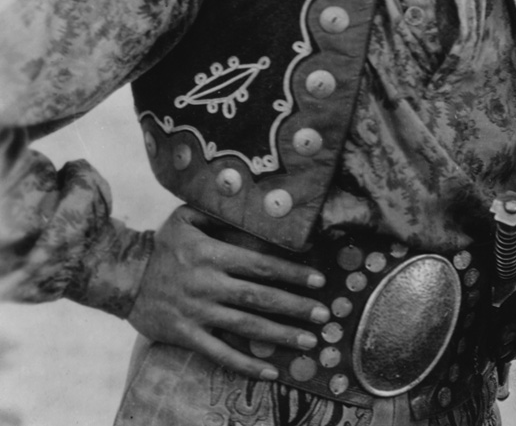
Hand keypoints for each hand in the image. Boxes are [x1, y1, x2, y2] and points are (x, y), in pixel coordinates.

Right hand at [127, 205, 329, 380]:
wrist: (121, 276)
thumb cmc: (162, 244)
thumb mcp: (187, 218)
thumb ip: (221, 216)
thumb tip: (258, 214)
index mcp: (213, 254)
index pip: (261, 265)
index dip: (292, 273)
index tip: (318, 281)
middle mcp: (208, 284)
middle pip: (259, 297)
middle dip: (295, 306)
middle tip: (324, 315)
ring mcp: (196, 312)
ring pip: (245, 326)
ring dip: (280, 335)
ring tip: (309, 342)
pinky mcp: (184, 334)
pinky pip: (219, 353)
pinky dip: (245, 364)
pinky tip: (270, 372)